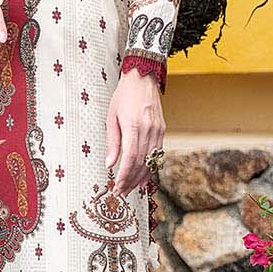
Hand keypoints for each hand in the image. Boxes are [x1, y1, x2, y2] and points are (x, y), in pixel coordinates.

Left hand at [106, 66, 164, 197]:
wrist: (143, 78)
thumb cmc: (124, 96)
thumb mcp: (111, 117)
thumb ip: (112, 142)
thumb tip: (110, 164)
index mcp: (133, 125)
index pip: (130, 158)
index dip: (124, 176)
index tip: (116, 187)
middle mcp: (149, 130)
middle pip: (141, 163)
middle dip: (130, 181)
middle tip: (121, 192)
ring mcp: (158, 131)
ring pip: (151, 161)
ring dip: (140, 177)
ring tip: (130, 189)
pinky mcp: (162, 131)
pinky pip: (157, 154)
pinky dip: (150, 168)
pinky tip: (143, 177)